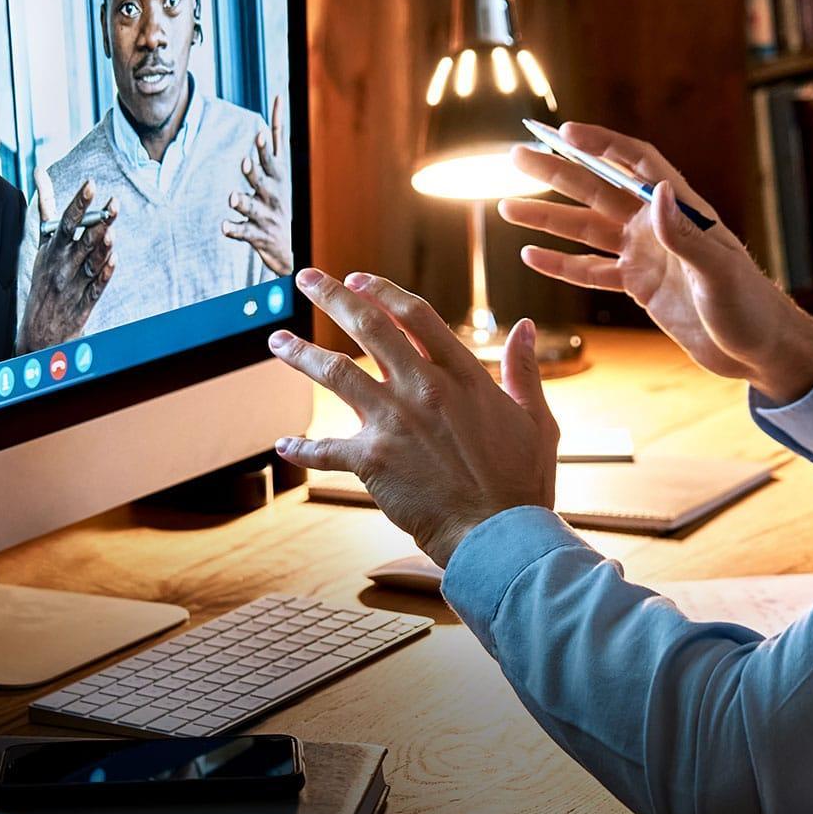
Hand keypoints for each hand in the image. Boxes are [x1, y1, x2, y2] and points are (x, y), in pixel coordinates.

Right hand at [21, 170, 114, 350]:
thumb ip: (46, 208)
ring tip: (111, 232)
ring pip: (89, 263)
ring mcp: (73, 284)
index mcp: (52, 249)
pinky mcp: (84, 303)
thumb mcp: (43, 243)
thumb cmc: (45, 277)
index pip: (66, 221)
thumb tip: (40, 173)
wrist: (38, 329)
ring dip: (101, 248)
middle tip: (113, 204)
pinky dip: (104, 275)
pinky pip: (95, 288)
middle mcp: (62, 265)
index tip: (91, 184)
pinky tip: (114, 261)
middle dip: (97, 222)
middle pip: (81, 240)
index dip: (79, 203)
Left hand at [223, 94, 292, 275]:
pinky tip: (223, 227)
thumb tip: (275, 104)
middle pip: (264, 178)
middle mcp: (274, 193)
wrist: (290, 247)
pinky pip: (244, 232)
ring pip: (252, 206)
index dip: (273, 131)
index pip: (277, 149)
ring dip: (242, 201)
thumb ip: (273, 143)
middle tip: (246, 160)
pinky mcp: (258, 234)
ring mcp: (266, 214)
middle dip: (256, 169)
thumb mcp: (280, 173)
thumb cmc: (279, 202)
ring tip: (232, 197)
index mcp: (279, 176)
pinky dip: (234, 229)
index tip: (264, 123)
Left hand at [268, 268, 558, 567]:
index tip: (358, 279)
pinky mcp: (373, 461)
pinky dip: (301, 449)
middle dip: (332, 296)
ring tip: (277, 340)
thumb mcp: (536, 419)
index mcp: (464, 375)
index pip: (415, 315)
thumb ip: (525, 370)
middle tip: (307, 279)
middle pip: (369, 327)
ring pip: (335, 372)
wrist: (500, 534)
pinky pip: (325, 450)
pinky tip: (283, 446)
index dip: (383, 291)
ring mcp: (395, 422)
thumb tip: (524, 328)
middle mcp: (424, 388)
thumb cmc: (522, 483)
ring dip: (301, 353)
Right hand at [498, 123, 812, 401]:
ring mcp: (646, 256)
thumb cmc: (750, 306)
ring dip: (548, 218)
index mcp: (681, 211)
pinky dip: (562, 264)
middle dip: (557, 172)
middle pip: (598, 190)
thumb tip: (657, 193)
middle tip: (516, 155)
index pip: (636, 164)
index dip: (601, 144)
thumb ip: (685, 235)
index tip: (564, 132)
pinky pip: (592, 271)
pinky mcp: (640, 287)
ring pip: (586, 230)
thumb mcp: (719, 272)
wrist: (760, 350)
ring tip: (506, 206)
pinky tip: (532, 256)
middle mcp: (658, 227)